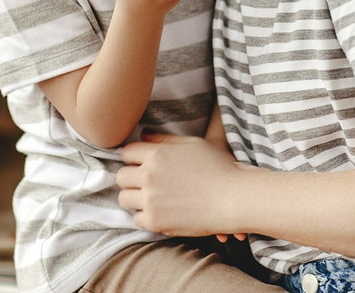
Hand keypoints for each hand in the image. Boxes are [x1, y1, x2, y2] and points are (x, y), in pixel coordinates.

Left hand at [116, 133, 244, 236]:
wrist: (234, 198)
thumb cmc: (218, 168)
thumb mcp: (192, 144)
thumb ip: (164, 139)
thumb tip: (144, 134)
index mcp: (157, 154)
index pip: (126, 153)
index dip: (133, 158)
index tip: (141, 165)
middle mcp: (150, 175)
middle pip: (121, 176)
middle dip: (130, 179)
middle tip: (144, 184)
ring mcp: (151, 199)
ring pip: (124, 198)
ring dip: (134, 198)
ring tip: (150, 199)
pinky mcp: (155, 221)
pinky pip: (136, 218)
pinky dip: (145, 216)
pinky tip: (160, 212)